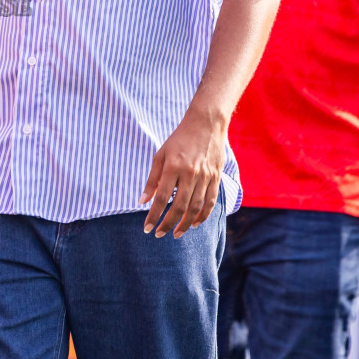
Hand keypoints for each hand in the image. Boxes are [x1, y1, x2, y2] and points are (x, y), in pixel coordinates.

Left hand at [139, 107, 226, 238]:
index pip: (162, 198)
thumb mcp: (160, 154)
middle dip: (168, 224)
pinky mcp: (216, 177)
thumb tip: (142, 201)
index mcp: (173, 166)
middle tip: (160, 234)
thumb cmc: (179, 139)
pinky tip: (194, 224)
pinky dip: (203, 215)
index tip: (147, 228)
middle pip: (179, 206)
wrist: (206, 124)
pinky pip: (211, 202)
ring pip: (196, 207)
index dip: (154, 215)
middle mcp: (190, 173)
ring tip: (176, 234)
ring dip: (185, 224)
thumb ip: (152, 179)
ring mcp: (205, 176)